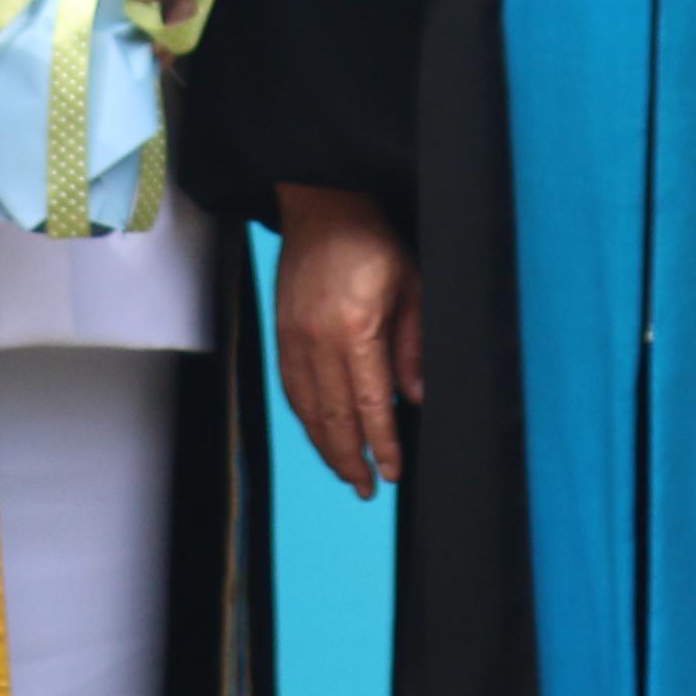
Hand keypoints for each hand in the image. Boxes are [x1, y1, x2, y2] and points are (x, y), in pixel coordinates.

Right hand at [273, 184, 421, 496]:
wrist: (322, 206)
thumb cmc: (372, 240)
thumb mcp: (411, 286)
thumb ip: (413, 345)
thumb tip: (414, 398)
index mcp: (354, 328)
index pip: (369, 403)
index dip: (382, 443)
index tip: (391, 472)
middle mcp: (317, 340)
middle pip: (333, 417)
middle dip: (350, 459)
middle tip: (366, 489)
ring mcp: (292, 339)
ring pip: (307, 410)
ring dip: (326, 446)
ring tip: (346, 472)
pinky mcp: (281, 335)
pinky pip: (291, 390)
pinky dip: (306, 419)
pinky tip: (320, 434)